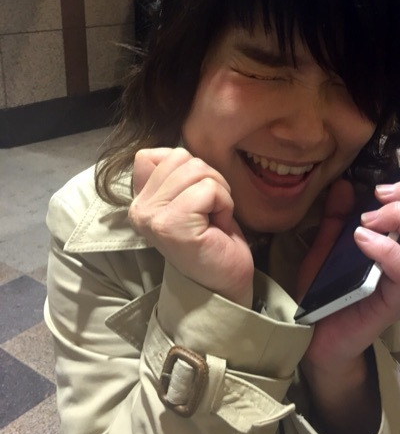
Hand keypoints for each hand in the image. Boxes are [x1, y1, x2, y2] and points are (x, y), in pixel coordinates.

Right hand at [128, 148, 253, 306]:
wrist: (225, 283)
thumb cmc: (213, 239)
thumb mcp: (190, 198)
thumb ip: (175, 174)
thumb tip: (175, 151)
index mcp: (139, 200)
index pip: (153, 154)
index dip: (187, 168)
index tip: (196, 199)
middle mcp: (139, 208)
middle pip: (181, 157)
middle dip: (209, 179)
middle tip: (211, 211)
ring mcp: (153, 217)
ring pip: (197, 170)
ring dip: (218, 192)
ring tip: (214, 218)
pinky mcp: (172, 225)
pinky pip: (209, 189)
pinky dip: (224, 205)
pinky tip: (218, 226)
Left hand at [297, 153, 399, 433]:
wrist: (311, 337)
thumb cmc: (323, 291)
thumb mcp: (325, 246)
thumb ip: (336, 217)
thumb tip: (346, 184)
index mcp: (396, 241)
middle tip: (380, 192)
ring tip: (369, 216)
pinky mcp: (395, 300)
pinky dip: (386, 246)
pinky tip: (361, 238)